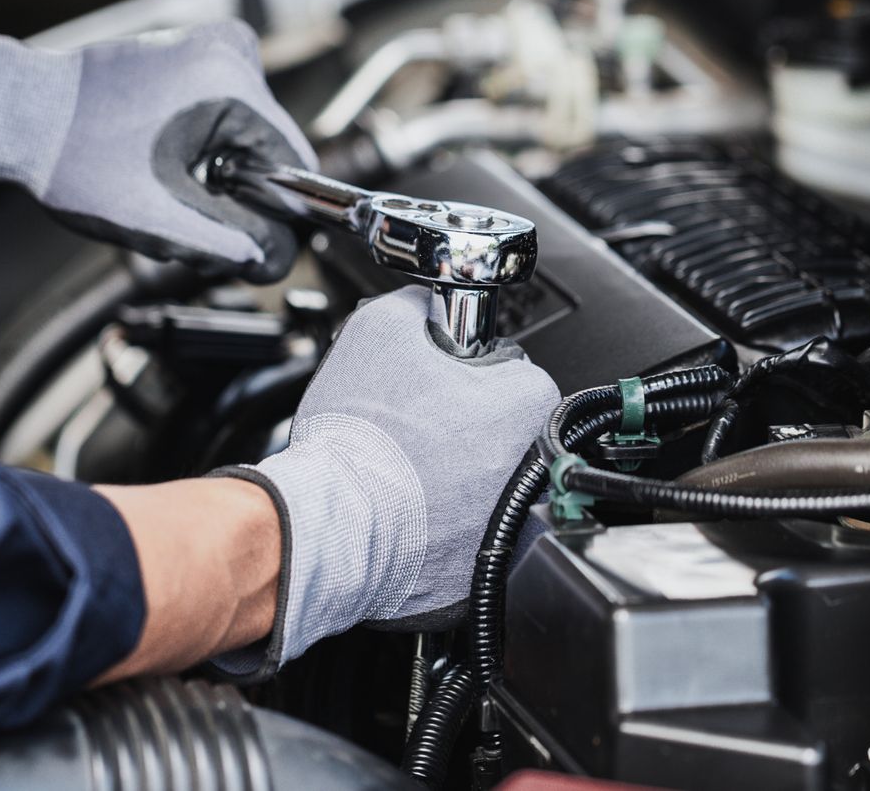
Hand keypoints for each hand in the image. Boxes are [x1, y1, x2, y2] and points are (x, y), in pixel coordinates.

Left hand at [0, 17, 315, 282]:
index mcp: (231, 85)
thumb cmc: (74, 160)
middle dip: (241, 191)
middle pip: (272, 149)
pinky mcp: (193, 51)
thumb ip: (231, 245)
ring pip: (249, 135)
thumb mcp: (161, 220)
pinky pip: (226, 113)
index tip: (243, 237)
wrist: (19, 116)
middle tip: (185, 210)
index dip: (279, 213)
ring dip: (222, 171)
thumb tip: (278, 260)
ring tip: (166, 182)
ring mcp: (211, 44)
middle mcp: (230, 51)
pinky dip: (206, 145)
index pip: (296, 164)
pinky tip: (162, 158)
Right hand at [211, 286, 560, 677]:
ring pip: (484, 477)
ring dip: (453, 468)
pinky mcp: (483, 565)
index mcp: (527, 401)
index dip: (462, 366)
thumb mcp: (380, 326)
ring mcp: (513, 521)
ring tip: (405, 463)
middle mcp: (535, 465)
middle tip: (413, 421)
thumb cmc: (360, 436)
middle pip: (500, 424)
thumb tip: (427, 302)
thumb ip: (416, 303)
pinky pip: (465, 527)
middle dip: (461, 418)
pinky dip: (441, 517)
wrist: (334, 522)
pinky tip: (406, 502)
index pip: (508, 366)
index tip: (435, 378)